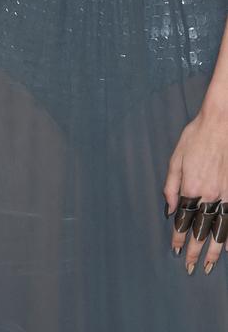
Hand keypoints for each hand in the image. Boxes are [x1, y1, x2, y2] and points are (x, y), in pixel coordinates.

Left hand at [164, 104, 227, 274]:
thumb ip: (171, 185)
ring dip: (213, 250)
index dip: (178, 236)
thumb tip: (168, 207)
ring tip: (209, 265)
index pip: (182, 219)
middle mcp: (208, 194)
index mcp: (190, 186)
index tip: (175, 250)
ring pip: (219, 229)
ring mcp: (224, 193)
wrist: (221, 123)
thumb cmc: (196, 136)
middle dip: (194, 250)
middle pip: (200, 229)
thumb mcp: (176, 157)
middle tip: (190, 267)